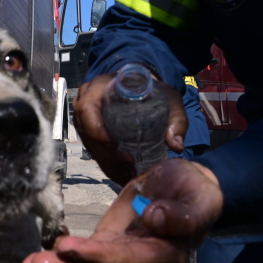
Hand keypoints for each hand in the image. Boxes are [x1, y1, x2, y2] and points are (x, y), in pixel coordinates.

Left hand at [21, 159, 222, 262]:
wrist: (189, 189)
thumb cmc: (195, 193)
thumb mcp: (198, 198)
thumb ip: (181, 214)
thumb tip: (153, 217)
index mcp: (165, 257)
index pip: (129, 261)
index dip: (99, 257)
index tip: (70, 248)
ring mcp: (123, 259)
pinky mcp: (109, 246)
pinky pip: (85, 257)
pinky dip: (62, 257)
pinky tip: (40, 254)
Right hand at [73, 73, 188, 184]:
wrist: (143, 89)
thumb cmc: (153, 91)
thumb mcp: (169, 99)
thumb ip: (176, 119)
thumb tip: (175, 145)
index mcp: (99, 88)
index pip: (86, 109)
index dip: (95, 129)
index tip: (115, 144)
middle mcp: (87, 104)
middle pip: (88, 134)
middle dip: (107, 154)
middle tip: (130, 164)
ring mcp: (86, 121)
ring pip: (91, 147)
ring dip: (109, 164)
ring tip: (130, 173)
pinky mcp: (91, 134)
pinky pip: (95, 152)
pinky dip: (109, 166)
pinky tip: (125, 174)